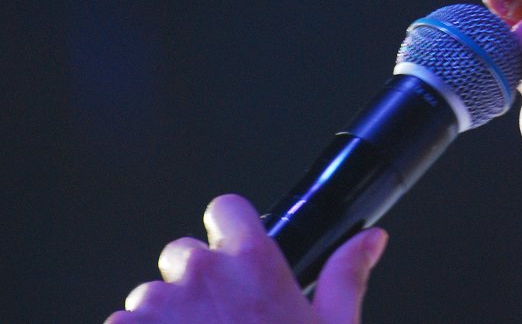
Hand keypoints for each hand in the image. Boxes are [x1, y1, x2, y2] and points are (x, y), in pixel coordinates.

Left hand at [104, 194, 386, 323]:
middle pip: (183, 253)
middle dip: (195, 281)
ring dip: (164, 318)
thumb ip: (347, 275)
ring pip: (150, 295)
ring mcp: (157, 306)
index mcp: (254, 263)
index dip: (228, 232)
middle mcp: (202, 273)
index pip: (226, 210)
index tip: (233, 255)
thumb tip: (370, 240)